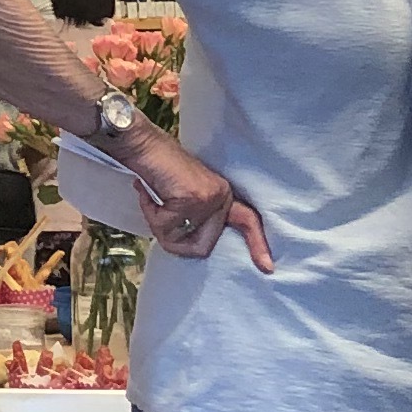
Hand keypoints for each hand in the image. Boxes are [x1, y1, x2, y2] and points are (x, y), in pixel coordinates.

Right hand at [127, 140, 273, 273]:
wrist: (145, 145)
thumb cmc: (158, 173)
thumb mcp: (182, 200)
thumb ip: (192, 221)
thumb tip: (191, 248)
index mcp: (223, 195)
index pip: (248, 222)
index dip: (257, 244)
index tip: (266, 267)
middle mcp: (222, 196)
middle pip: (201, 248)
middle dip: (172, 239)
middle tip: (157, 210)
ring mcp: (210, 198)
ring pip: (179, 240)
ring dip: (158, 224)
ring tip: (153, 198)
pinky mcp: (195, 198)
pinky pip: (166, 227)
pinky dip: (151, 213)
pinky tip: (150, 192)